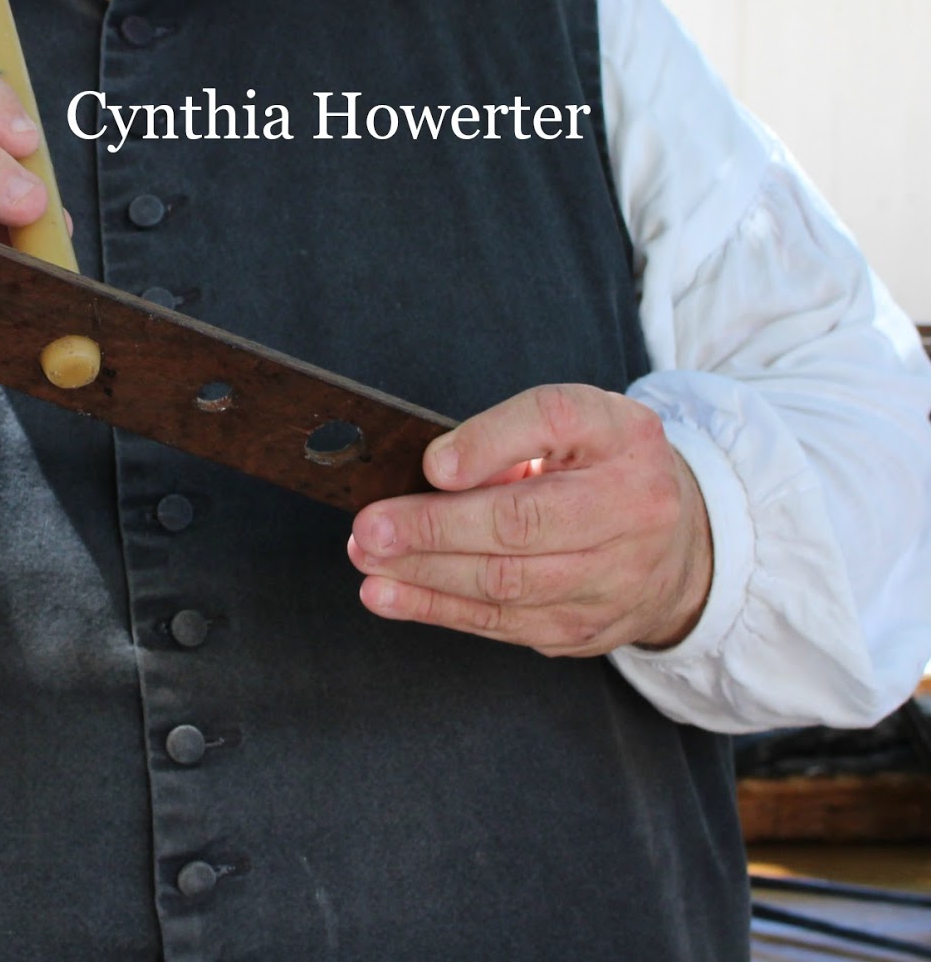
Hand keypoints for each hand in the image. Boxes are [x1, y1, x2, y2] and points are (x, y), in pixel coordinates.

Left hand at [348, 384, 712, 654]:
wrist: (681, 542)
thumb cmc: (601, 466)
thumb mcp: (572, 420)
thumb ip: (508, 431)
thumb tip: (437, 468)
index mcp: (623, 435)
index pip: (554, 421)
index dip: (489, 443)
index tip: (433, 463)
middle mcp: (631, 507)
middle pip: (523, 522)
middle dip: (435, 528)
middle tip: (371, 525)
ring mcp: (615, 579)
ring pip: (506, 584)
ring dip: (425, 575)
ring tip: (368, 559)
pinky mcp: (586, 629)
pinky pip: (502, 623)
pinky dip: (437, 609)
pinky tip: (390, 595)